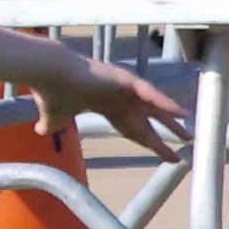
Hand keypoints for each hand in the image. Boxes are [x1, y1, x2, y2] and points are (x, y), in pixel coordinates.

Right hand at [33, 56, 185, 158]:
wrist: (48, 75)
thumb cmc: (50, 93)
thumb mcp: (53, 117)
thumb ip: (50, 125)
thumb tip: (39, 131)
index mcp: (108, 106)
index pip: (134, 127)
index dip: (149, 141)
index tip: (164, 154)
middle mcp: (120, 97)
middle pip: (151, 118)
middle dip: (168, 130)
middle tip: (187, 140)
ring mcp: (125, 87)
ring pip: (155, 106)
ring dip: (173, 119)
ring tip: (189, 133)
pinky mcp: (126, 80)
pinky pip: (151, 94)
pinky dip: (166, 103)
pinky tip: (181, 113)